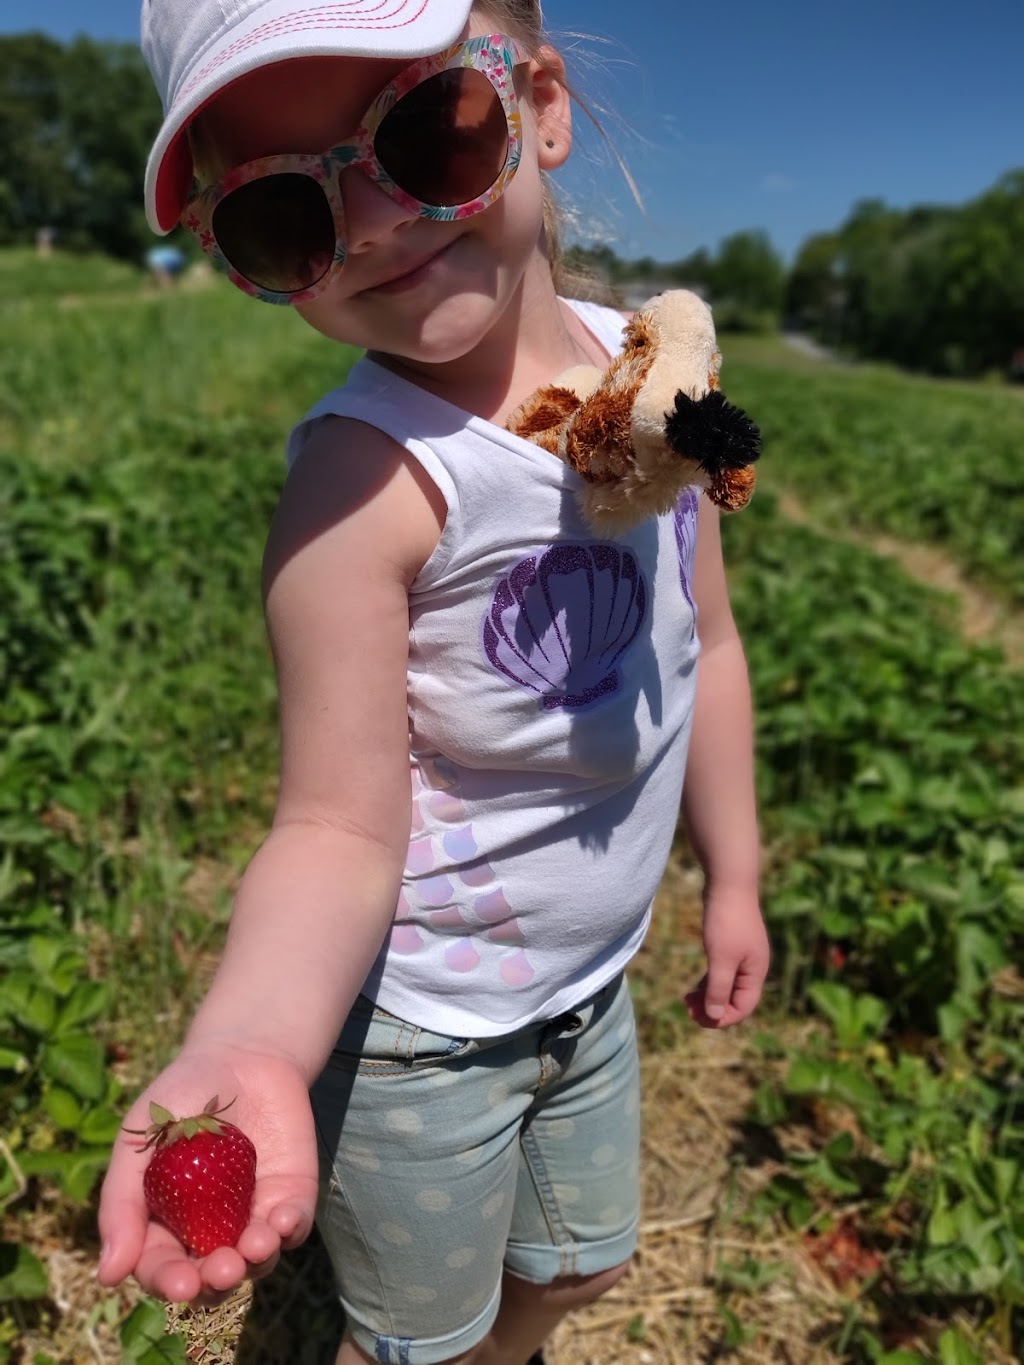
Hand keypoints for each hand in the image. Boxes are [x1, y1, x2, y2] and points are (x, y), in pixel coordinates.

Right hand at [97, 1045, 318, 1302]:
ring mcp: (253, 1215)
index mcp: (166, 1225)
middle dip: (217, 1282)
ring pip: (258, 1261)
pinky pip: (295, 1226)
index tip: (180, 1285)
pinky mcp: (291, 1194)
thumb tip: (107, 1278)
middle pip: (212, 1277)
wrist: (238, 1055)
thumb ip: (122, 1204)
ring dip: (258, 1261)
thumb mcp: (139, 1142)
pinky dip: (290, 1229)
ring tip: (255, 1243)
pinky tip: (283, 1218)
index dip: (170, 1282)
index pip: (163, 1268)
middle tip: (222, 1270)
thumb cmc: (179, 1098)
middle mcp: (210, 1230)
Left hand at [684, 886, 769, 1028]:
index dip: (722, 1018)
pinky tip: (694, 987)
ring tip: (686, 1001)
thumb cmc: (726, 922)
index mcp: (755, 973)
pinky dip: (708, 982)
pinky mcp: (731, 945)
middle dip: (712, 1009)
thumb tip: (714, 1017)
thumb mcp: (720, 959)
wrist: (729, 884)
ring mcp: (743, 956)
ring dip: (708, 996)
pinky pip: (722, 972)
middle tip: (687, 1010)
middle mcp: (753, 967)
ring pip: (726, 986)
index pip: (743, 1007)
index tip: (698, 1019)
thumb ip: (717, 989)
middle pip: (734, 999)